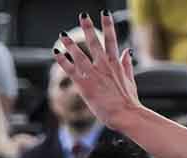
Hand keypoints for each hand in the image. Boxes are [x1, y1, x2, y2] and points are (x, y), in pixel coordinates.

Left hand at [56, 13, 145, 130]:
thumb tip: (128, 51)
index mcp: (116, 63)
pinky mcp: (84, 85)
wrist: (125, 114)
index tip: (105, 13)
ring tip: (63, 34)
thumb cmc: (128, 101)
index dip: (108, 25)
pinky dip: (62, 60)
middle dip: (88, 27)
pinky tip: (56, 52)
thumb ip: (127, 64)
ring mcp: (94, 74)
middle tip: (83, 15)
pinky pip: (70, 69)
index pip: (111, 39)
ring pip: (79, 54)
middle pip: (94, 42)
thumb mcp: (130, 80)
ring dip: (70, 43)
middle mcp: (104, 65)